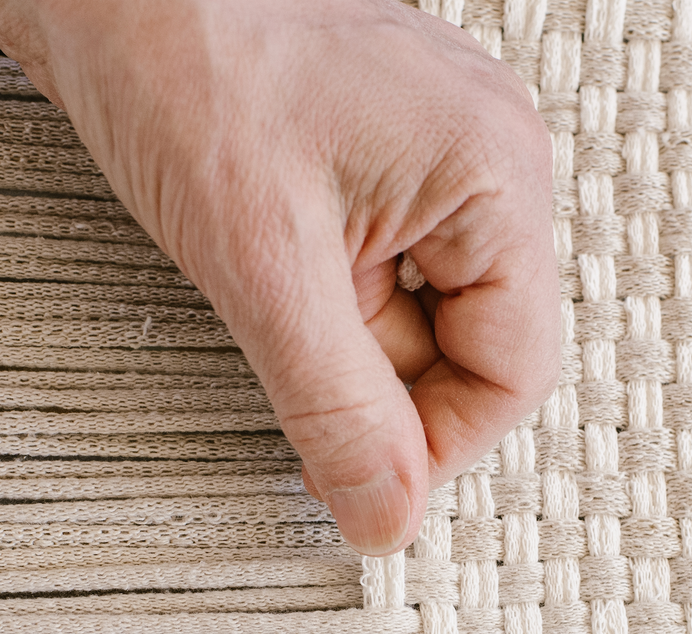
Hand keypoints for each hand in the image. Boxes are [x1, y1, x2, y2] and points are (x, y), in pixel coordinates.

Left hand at [0, 0, 559, 553]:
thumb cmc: (179, 58)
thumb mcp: (261, 267)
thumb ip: (337, 409)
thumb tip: (386, 516)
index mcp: (495, 172)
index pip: (513, 374)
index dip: (434, 444)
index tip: (353, 474)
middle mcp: (485, 156)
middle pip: (470, 346)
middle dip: (378, 378)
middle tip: (284, 353)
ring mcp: (433, 151)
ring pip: (416, 313)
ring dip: (339, 336)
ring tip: (260, 279)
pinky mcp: (377, 153)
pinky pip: (378, 267)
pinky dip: (321, 296)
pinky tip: (260, 255)